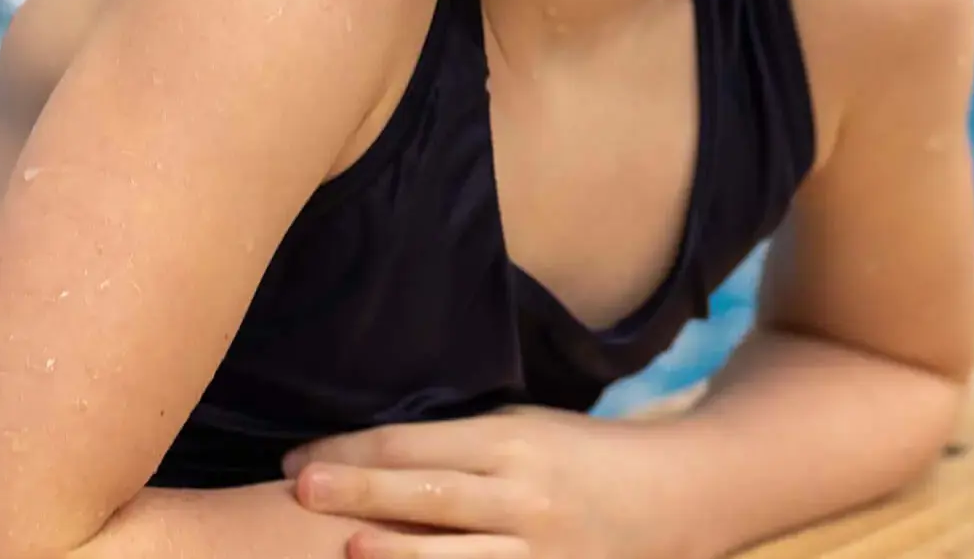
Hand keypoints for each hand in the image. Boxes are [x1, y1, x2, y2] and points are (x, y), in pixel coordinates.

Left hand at [282, 407, 681, 558]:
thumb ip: (457, 445)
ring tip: (348, 549)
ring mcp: (540, 553)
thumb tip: (369, 456)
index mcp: (510, 443)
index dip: (352, 451)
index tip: (298, 460)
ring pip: (457, 558)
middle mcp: (523, 496)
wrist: (676, 496)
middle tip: (300, 487)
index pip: (415, 445)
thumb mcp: (524, 428)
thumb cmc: (581, 456)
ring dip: (398, 555)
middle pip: (428, 494)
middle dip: (360, 491)